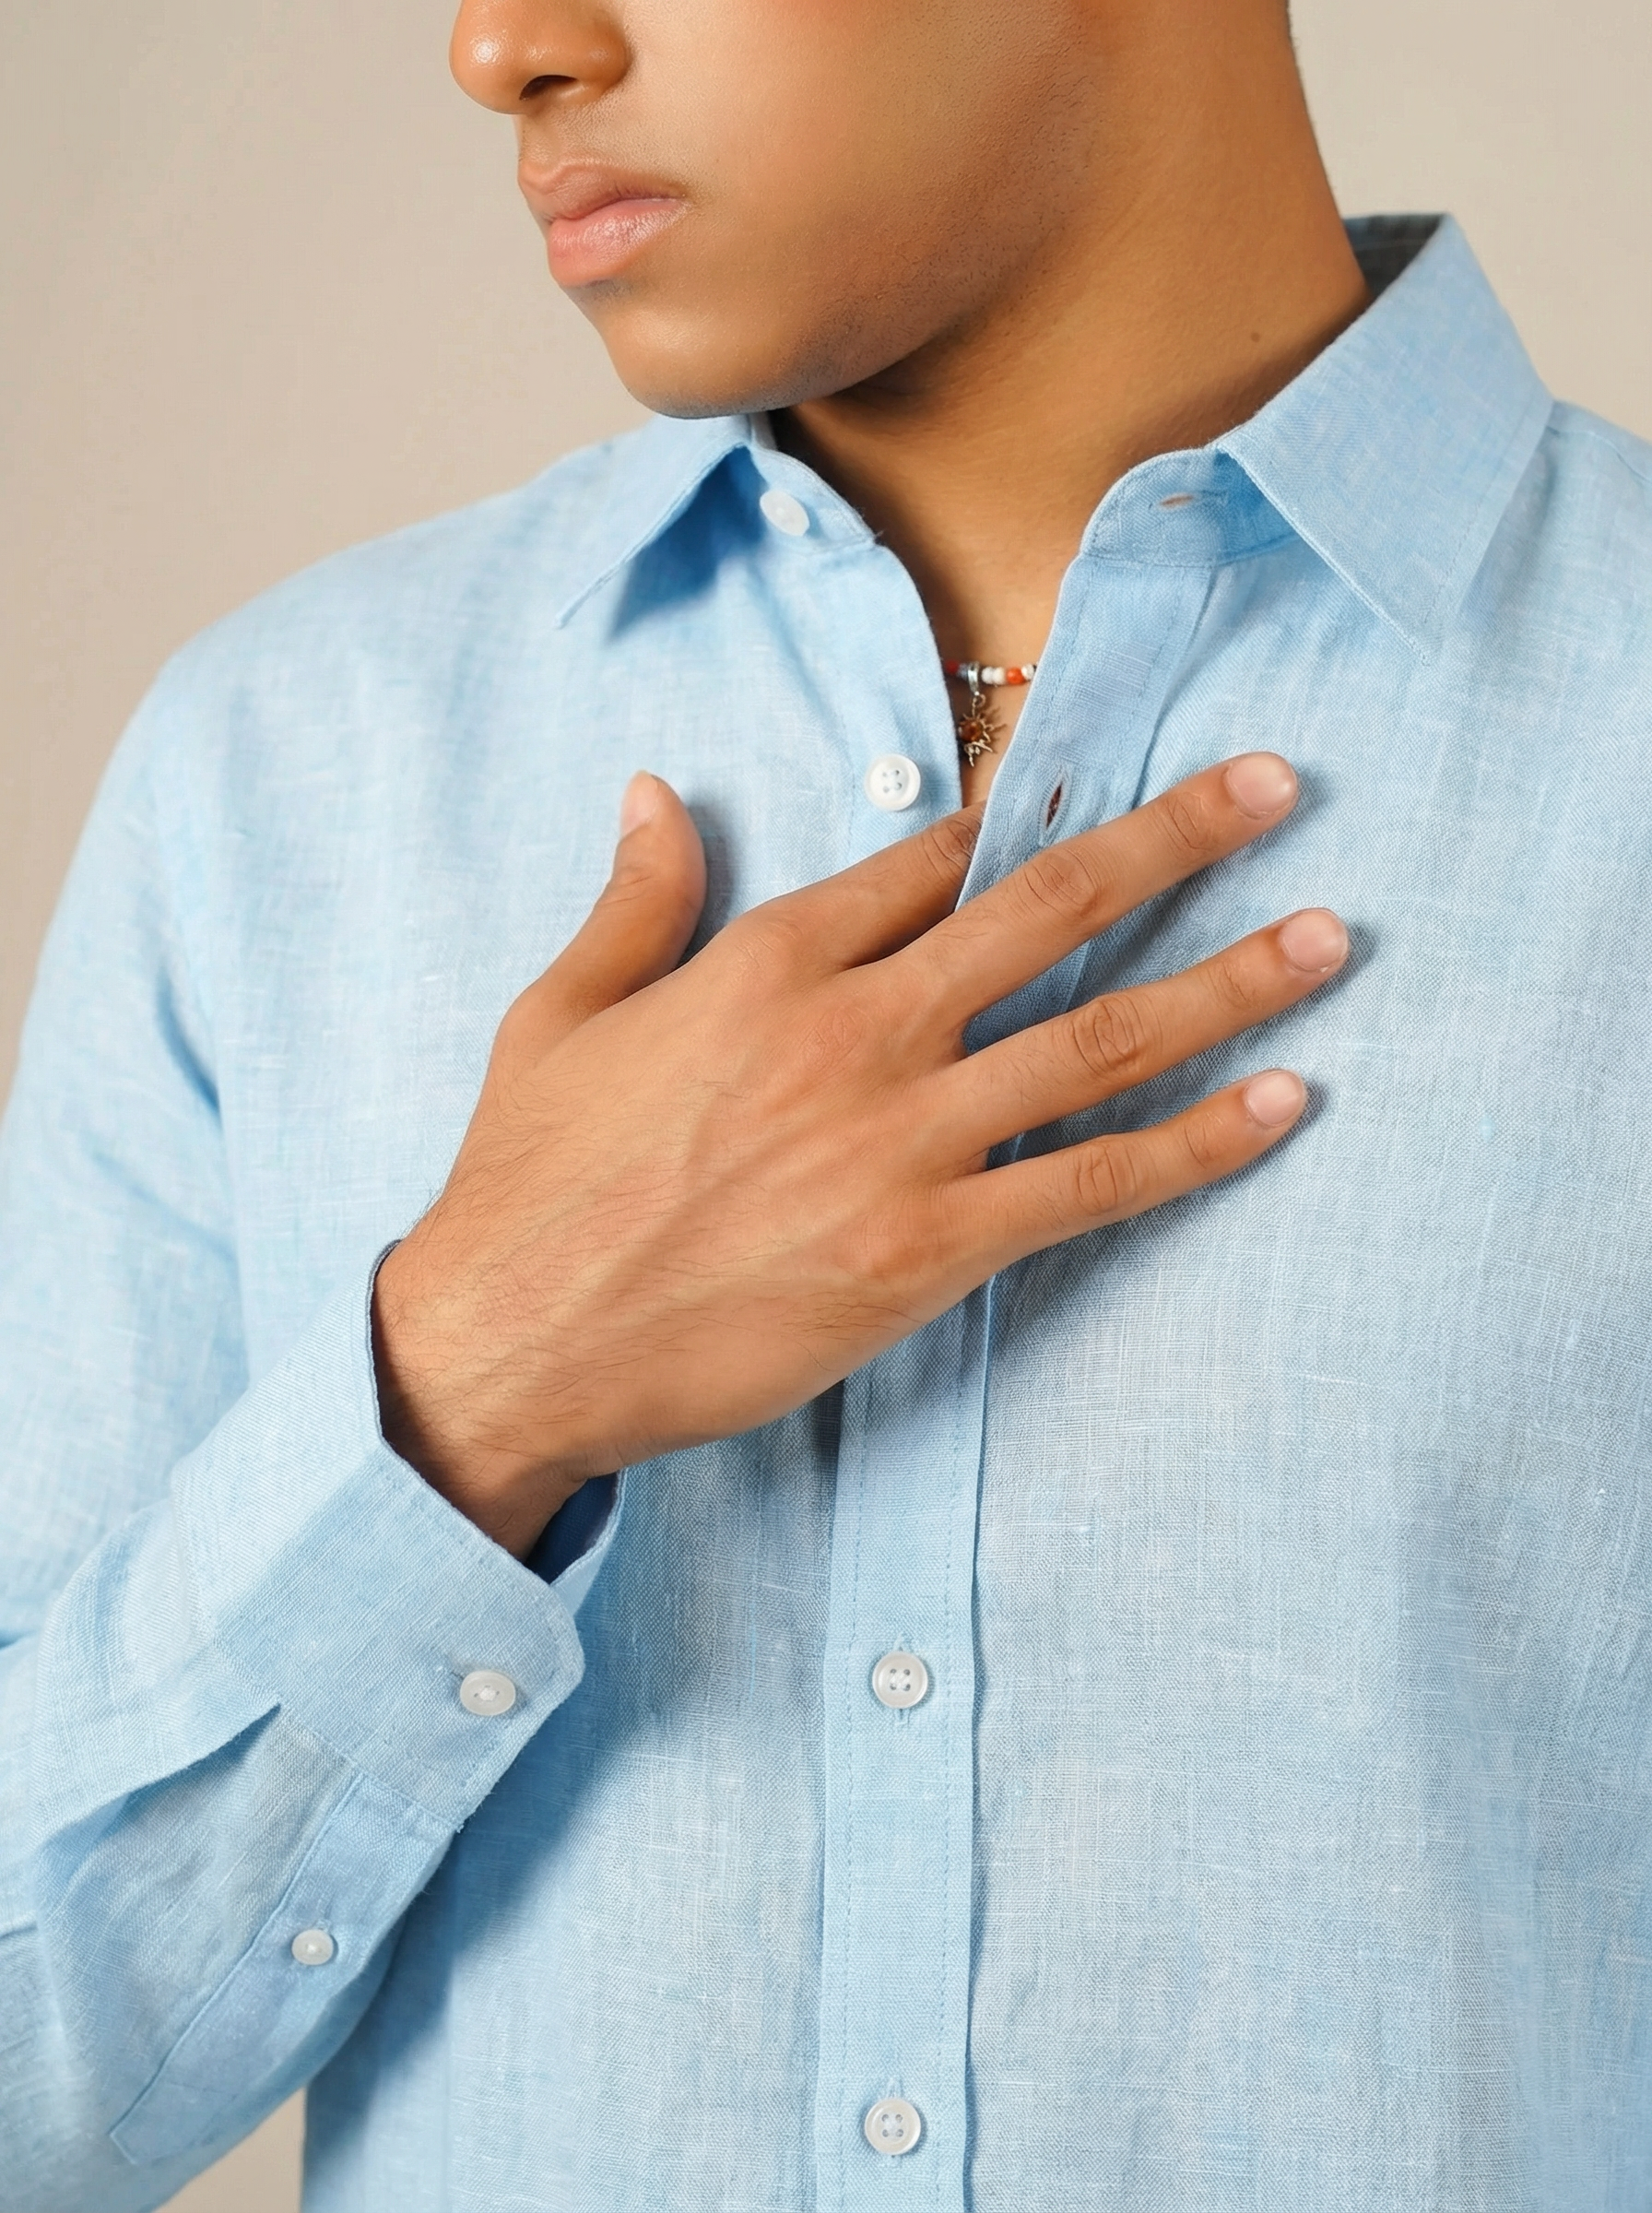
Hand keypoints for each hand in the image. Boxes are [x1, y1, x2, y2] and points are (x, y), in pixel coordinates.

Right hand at [373, 754, 1344, 1557]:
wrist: (514, 1340)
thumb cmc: (528, 1181)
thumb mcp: (558, 1013)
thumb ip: (633, 898)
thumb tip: (654, 789)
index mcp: (770, 957)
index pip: (932, 860)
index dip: (1026, 821)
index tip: (1100, 796)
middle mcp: (855, 1026)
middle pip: (1050, 908)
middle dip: (1176, 838)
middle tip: (1276, 786)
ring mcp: (899, 1138)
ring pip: (1097, 1035)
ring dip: (1226, 980)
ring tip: (1327, 936)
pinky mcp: (925, 1248)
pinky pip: (1089, 1180)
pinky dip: (1193, 1142)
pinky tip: (1279, 1103)